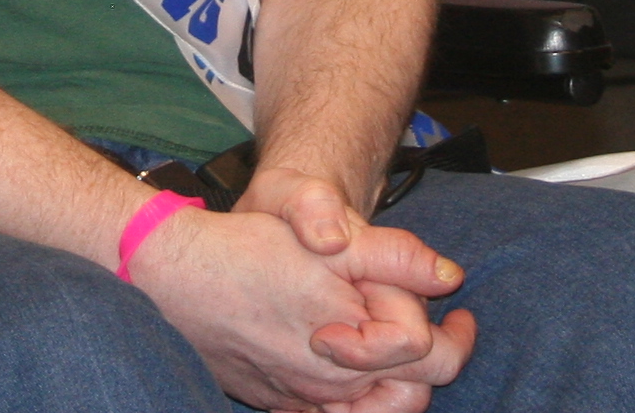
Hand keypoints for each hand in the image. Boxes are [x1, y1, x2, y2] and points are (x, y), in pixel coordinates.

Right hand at [130, 198, 471, 410]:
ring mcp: (300, 398)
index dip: (451, 334)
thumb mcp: (328, 237)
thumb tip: (448, 275)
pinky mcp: (276, 402)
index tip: (459, 312)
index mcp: (352, 340)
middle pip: (409, 397)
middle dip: (433, 365)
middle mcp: (329, 381)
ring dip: (396, 390)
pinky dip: (355, 404)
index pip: (431, 357)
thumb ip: (393, 256)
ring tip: (404, 354)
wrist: (175, 275)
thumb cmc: (249, 250)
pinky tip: (353, 375)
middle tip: (445, 333)